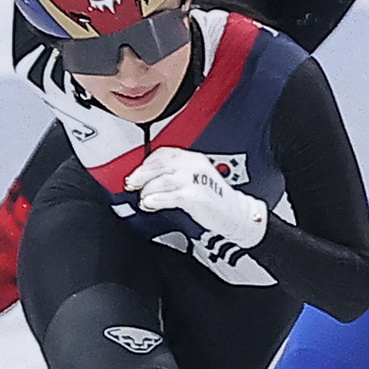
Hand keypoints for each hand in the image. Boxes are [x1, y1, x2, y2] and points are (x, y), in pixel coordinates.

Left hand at [126, 148, 267, 248]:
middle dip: (141, 175)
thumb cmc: (215, 200)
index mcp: (192, 158)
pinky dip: (157, 199)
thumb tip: (148, 181)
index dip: (145, 163)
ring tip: (143, 199)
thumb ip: (174, 176)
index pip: (163, 153)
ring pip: (163, 179)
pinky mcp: (197, 196)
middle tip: (132, 184)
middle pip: (159, 164)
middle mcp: (194, 165)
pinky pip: (172, 195)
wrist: (237, 214)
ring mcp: (196, 180)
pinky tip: (149, 204)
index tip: (136, 174)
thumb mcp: (193, 181)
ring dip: (148, 190)